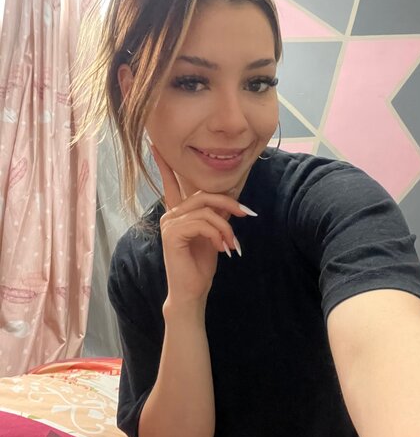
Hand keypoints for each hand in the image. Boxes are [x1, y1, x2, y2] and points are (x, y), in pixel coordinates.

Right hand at [151, 145, 251, 308]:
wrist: (192, 291)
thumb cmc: (201, 265)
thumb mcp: (214, 234)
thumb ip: (217, 214)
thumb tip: (230, 198)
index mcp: (179, 213)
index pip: (172, 183)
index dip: (164, 164)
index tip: (155, 145)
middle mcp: (171, 214)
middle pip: (203, 194)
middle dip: (228, 202)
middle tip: (246, 214)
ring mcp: (169, 223)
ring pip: (206, 209)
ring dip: (225, 226)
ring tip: (232, 244)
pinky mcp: (172, 234)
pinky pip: (202, 223)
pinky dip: (218, 234)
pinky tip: (222, 248)